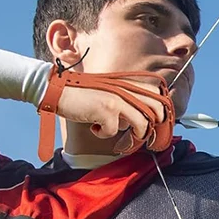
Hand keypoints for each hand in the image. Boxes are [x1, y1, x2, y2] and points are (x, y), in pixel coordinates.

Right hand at [52, 73, 168, 146]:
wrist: (56, 89)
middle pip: (157, 109)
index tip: (155, 122)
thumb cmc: (82, 94)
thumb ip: (125, 99)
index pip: (157, 92)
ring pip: (142, 123)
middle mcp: (125, 88)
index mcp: (127, 82)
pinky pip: (114, 131)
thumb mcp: (108, 90)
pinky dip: (103, 134)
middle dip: (153, 127)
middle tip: (141, 135)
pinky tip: (94, 128)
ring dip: (133, 135)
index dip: (161, 110)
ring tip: (120, 135)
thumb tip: (142, 119)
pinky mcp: (106, 110)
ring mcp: (117, 98)